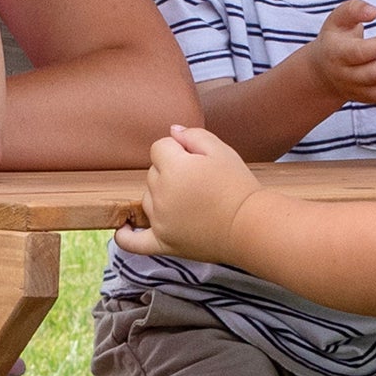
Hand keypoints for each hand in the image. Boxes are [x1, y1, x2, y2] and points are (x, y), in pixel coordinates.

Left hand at [116, 123, 260, 264]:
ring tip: (191, 203)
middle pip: (152, 173)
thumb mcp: (222, 150)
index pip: (159, 147)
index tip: (198, 160)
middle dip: (171, 172)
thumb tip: (172, 131)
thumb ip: (193, 135)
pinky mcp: (163, 243)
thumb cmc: (238, 186)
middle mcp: (161, 194)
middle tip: (200, 183)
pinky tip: (124, 228)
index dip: (178, 150)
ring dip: (161, 197)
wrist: (251, 226)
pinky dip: (125, 236)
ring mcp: (159, 221)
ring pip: (147, 199)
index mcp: (174, 167)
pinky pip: (133, 242)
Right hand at [303, 0, 375, 109]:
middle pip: (375, 72)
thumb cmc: (336, 39)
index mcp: (336, 54)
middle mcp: (344, 76)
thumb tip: (374, 11)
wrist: (324, 71)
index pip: (361, 52)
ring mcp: (356, 91)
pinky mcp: (367, 100)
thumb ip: (355, 9)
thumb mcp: (338, 19)